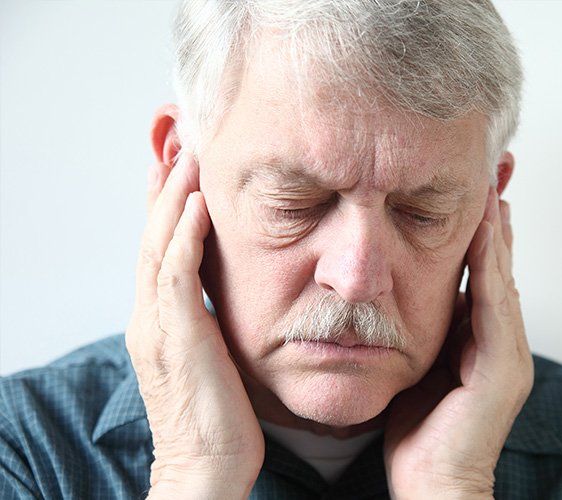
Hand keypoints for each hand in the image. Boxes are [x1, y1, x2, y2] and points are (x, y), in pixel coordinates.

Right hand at [125, 156, 263, 498]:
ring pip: (158, 247)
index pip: (158, 250)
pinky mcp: (176, 338)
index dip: (164, 207)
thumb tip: (226, 298)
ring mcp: (158, 326)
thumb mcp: (212, 358)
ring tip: (186, 156)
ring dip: (172, 198)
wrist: (206, 467)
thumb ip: (210, 322)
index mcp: (159, 321)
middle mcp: (150, 317)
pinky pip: (175, 276)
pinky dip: (183, 236)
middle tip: (176, 143)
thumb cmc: (219, 418)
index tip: (177, 168)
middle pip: (151, 237)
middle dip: (163, 189)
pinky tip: (197, 205)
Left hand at [383, 187, 533, 498]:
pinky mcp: (502, 367)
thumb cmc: (418, 435)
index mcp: (478, 340)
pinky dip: (491, 264)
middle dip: (495, 216)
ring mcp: (507, 353)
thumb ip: (418, 333)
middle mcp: (500, 340)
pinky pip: (495, 304)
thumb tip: (394, 299)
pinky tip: (485, 229)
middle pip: (498, 264)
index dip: (478, 230)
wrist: (433, 487)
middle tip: (493, 166)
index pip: (481, 272)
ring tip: (491, 183)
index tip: (471, 187)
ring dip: (496, 229)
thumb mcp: (414, 370)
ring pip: (501, 276)